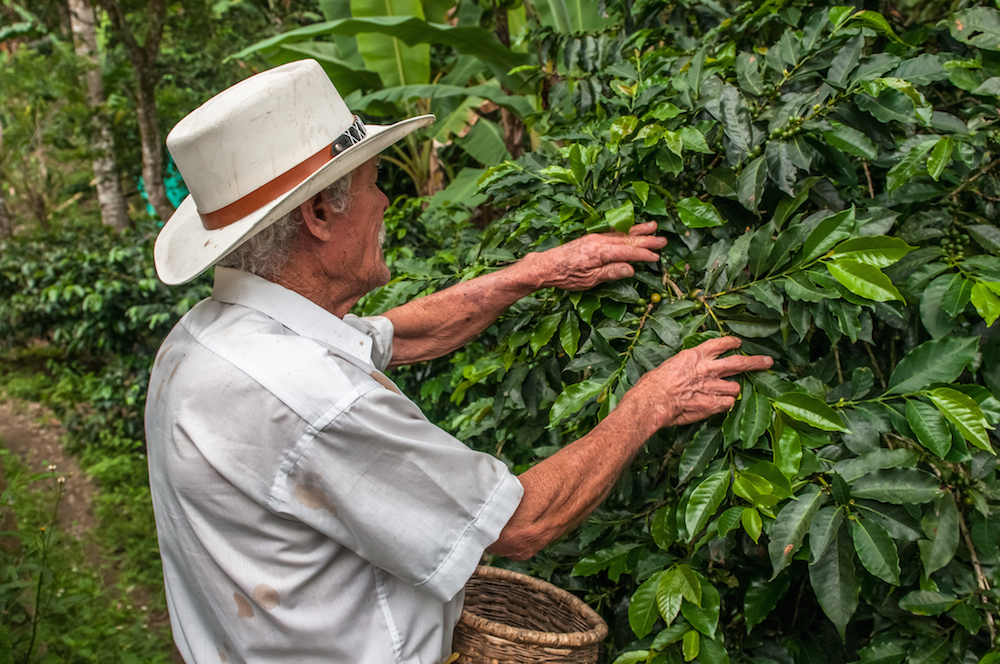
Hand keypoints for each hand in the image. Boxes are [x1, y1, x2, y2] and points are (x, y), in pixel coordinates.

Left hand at [528, 221, 666, 290]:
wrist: (546, 266)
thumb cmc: (566, 276)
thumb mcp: (589, 280)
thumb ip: (611, 272)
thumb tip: (630, 269)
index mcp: (601, 251)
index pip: (628, 252)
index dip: (644, 255)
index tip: (657, 257)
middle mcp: (600, 241)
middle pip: (628, 240)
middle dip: (647, 240)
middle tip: (664, 240)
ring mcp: (595, 237)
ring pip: (621, 233)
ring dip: (638, 230)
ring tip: (653, 226)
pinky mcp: (591, 238)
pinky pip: (613, 232)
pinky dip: (625, 230)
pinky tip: (631, 229)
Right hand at [632, 336, 773, 428]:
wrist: (653, 401)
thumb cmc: (653, 384)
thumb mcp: (670, 366)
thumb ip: (687, 366)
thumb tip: (689, 370)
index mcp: (695, 355)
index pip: (719, 344)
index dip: (731, 342)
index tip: (738, 343)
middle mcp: (707, 368)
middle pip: (739, 362)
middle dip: (755, 362)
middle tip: (767, 362)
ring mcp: (712, 387)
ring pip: (735, 387)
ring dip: (734, 389)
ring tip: (730, 391)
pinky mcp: (712, 404)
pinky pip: (728, 403)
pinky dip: (726, 404)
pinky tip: (720, 404)